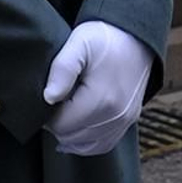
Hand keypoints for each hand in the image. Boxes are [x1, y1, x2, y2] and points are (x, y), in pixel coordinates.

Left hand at [42, 22, 151, 156]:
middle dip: (58, 125)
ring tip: (63, 115)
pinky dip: (87, 142)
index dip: (47, 116)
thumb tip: (49, 98)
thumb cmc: (104, 38)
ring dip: (70, 135)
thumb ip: (62, 70)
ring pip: (86, 145)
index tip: (45, 99)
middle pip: (72, 137)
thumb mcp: (79, 43)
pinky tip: (75, 133)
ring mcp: (124, 121)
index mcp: (101, 100)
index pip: (61, 125)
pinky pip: (104, 144)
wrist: (136, 37)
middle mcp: (115, 116)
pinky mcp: (128, 121)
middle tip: (53, 104)